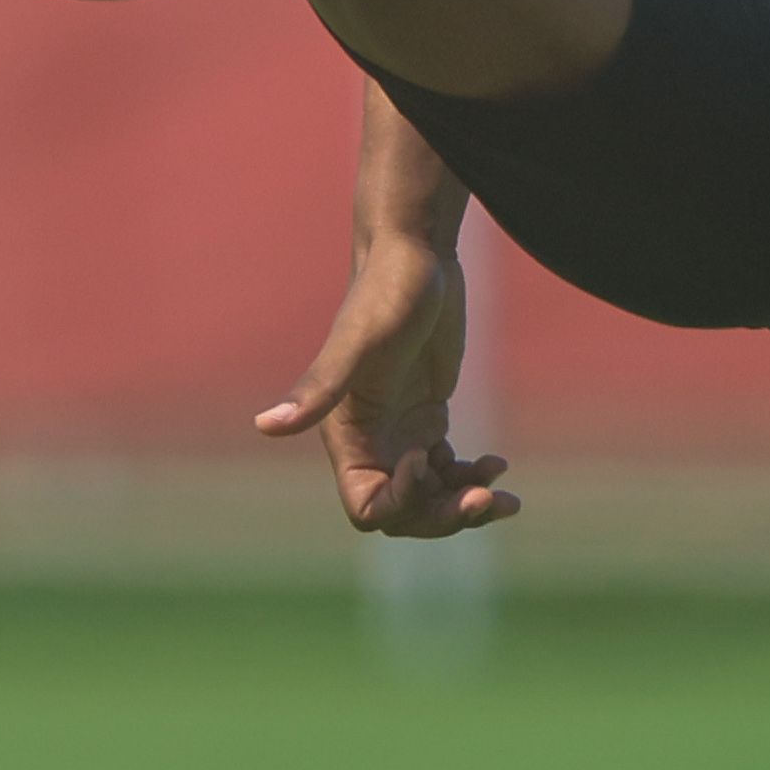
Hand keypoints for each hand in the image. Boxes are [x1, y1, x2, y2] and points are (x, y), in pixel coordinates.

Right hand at [256, 234, 522, 535]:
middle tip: (487, 500)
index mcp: (347, 435)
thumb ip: (320, 386)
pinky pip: (446, 470)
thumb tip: (265, 426)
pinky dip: (471, 478)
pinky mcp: (427, 415)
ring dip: (465, 506)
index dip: (400, 505)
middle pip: (404, 513)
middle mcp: (370, 441)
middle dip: (443, 516)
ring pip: (429, 498)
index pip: (366, 508)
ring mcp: (401, 431)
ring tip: (504, 497)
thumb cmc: (386, 291)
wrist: (417, 253)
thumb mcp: (359, 341)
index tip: (427, 462)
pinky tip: (498, 464)